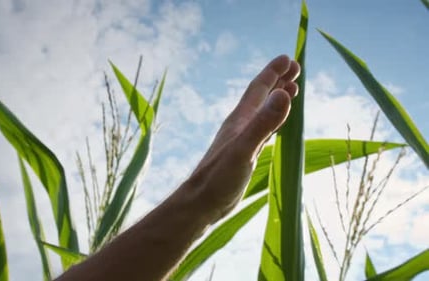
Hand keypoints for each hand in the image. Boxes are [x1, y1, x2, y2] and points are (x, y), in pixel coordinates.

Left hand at [187, 55, 299, 221]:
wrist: (201, 202)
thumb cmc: (219, 178)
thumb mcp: (245, 149)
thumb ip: (264, 123)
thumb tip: (284, 94)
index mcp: (240, 119)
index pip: (259, 88)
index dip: (273, 72)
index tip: (289, 58)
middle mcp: (240, 125)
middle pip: (261, 95)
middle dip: (278, 80)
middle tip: (296, 68)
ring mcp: (241, 139)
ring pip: (262, 111)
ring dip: (276, 98)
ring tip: (291, 89)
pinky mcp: (244, 154)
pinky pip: (262, 129)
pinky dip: (272, 120)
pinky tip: (276, 124)